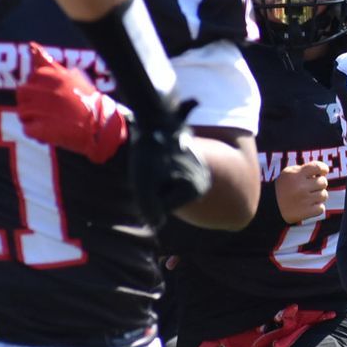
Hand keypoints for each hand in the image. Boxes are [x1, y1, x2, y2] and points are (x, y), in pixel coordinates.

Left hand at [18, 43, 129, 162]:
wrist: (102, 126)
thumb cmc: (88, 101)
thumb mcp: (72, 76)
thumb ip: (49, 62)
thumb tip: (32, 46)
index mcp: (52, 76)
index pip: (31, 78)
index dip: (38, 88)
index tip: (50, 96)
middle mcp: (45, 91)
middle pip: (22, 93)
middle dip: (30, 101)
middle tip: (46, 110)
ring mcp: (41, 110)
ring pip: (22, 112)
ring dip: (32, 118)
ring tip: (49, 122)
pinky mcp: (41, 129)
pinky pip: (27, 129)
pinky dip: (36, 133)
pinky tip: (50, 132)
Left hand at [125, 105, 211, 221]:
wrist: (153, 120)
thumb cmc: (148, 154)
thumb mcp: (143, 186)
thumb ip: (150, 211)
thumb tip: (156, 225)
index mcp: (196, 189)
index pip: (165, 209)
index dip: (151, 194)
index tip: (153, 174)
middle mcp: (203, 183)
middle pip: (169, 201)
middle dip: (156, 189)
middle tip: (153, 168)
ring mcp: (199, 174)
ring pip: (168, 191)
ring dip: (156, 182)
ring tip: (155, 164)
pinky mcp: (191, 166)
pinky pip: (170, 180)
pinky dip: (161, 174)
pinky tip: (160, 161)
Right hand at [275, 161, 329, 224]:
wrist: (270, 206)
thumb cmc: (282, 187)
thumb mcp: (288, 173)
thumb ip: (304, 169)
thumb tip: (321, 171)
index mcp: (296, 174)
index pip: (317, 167)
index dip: (323, 168)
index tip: (323, 171)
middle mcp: (301, 186)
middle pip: (323, 182)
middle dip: (319, 184)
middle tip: (311, 187)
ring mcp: (304, 200)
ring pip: (324, 195)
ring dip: (318, 196)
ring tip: (309, 197)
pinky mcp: (305, 212)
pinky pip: (321, 208)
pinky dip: (317, 208)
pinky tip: (309, 206)